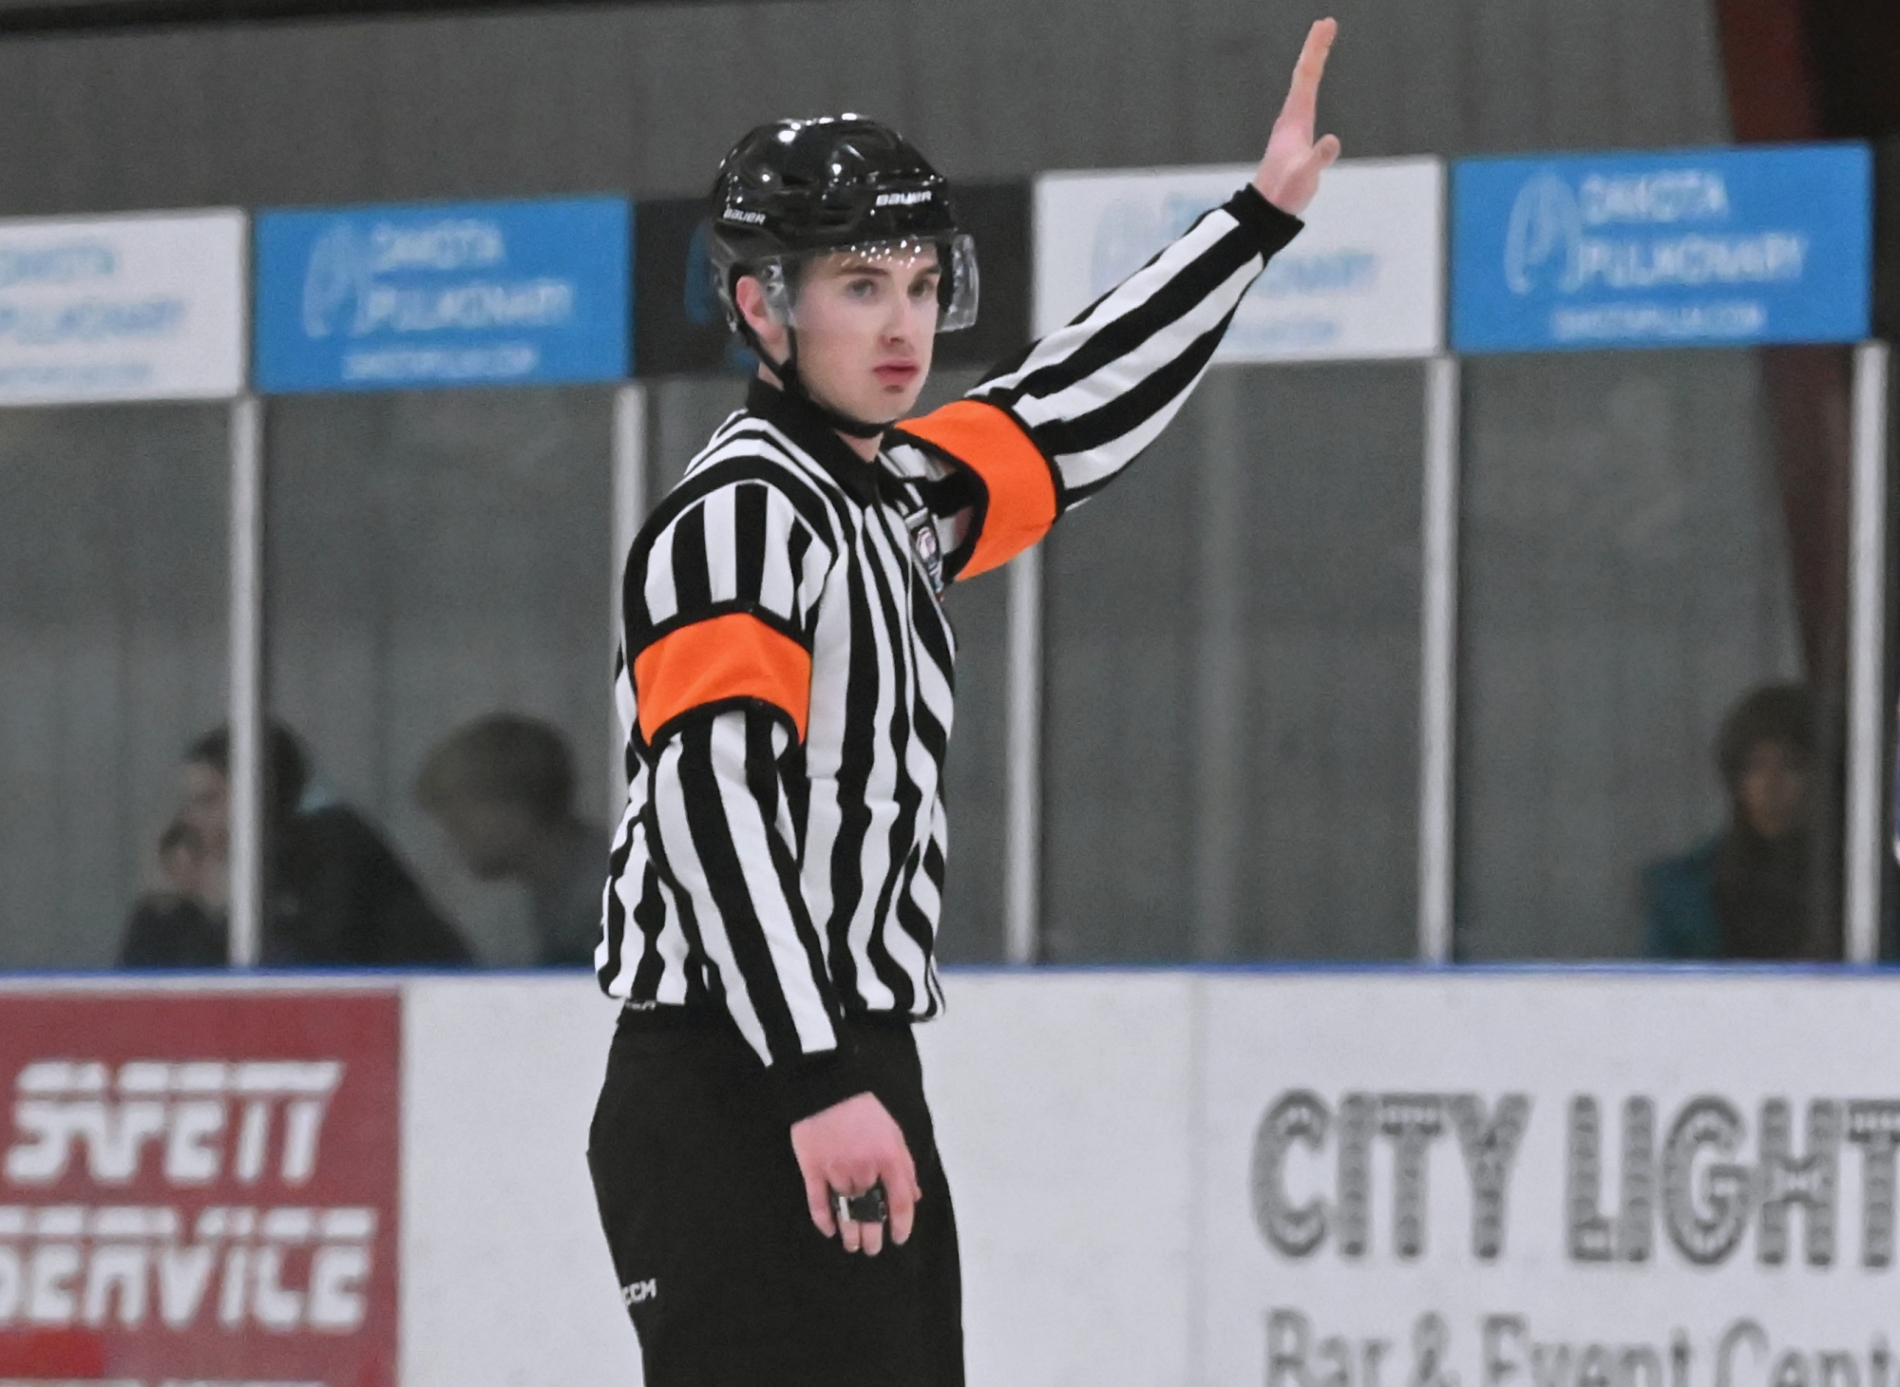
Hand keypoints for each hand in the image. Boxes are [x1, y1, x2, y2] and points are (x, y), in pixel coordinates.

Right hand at [789, 1091, 919, 1255]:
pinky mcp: (812, 1169)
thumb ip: (905, 1166)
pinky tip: (830, 1231)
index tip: (898, 1239)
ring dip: (850, 1234)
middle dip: (873, 1237)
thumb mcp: (894, 1133)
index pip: (900, 1202)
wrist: (826, 1088)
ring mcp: (836, 1170)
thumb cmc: (864, 1111)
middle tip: (872, 1248)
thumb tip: (913, 1196)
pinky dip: (824, 1221)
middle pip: (871, 1214)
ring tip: (853, 1245)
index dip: (902, 1225)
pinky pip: (818, 1203)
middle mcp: (864, 1169)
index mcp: (888, 1158)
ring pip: (846, 1212)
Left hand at [1252, 18, 1342, 216]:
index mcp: (1295, 119)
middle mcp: (1292, 116)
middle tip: (1326, 23)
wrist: (1268, 208)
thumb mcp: (1304, 176)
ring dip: (1312, 61)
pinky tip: (1312, 81)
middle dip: (1316, 48)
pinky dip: (1311, 82)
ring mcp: (1293, 124)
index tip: (1325, 25)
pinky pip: (1305, 98)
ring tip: (1321, 42)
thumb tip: (1333, 141)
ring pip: (1302, 84)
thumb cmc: (1286, 191)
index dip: (1316, 50)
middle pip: (1304, 74)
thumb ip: (1318, 159)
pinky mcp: (1296, 135)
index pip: (1306, 76)